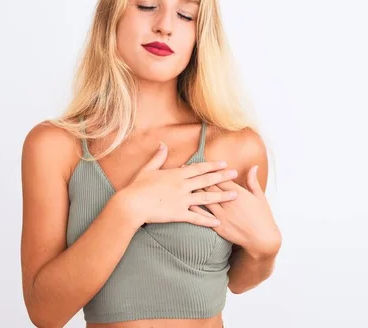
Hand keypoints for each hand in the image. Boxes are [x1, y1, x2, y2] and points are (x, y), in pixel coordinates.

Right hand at [118, 142, 238, 228]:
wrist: (132, 204)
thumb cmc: (137, 186)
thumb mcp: (148, 169)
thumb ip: (158, 157)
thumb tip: (162, 144)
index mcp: (176, 174)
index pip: (199, 168)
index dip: (212, 165)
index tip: (224, 163)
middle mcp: (182, 186)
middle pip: (207, 180)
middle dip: (223, 177)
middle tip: (235, 174)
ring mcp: (182, 200)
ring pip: (206, 198)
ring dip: (222, 196)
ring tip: (235, 195)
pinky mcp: (179, 214)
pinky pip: (196, 217)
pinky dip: (207, 220)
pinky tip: (218, 222)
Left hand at [189, 165, 280, 257]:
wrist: (262, 239)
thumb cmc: (262, 216)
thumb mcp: (260, 196)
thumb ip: (253, 181)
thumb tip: (254, 166)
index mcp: (238, 193)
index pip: (220, 178)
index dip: (209, 170)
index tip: (200, 163)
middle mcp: (228, 202)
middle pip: (209, 186)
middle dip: (196, 176)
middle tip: (184, 168)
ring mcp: (223, 215)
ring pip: (204, 199)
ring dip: (193, 190)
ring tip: (182, 183)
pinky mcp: (219, 226)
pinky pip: (204, 216)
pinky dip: (195, 208)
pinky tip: (186, 203)